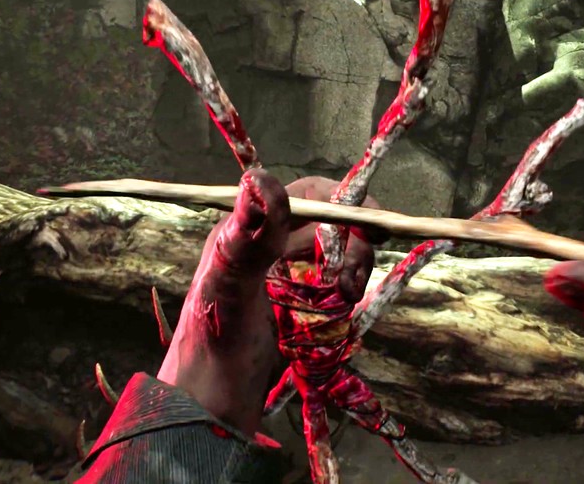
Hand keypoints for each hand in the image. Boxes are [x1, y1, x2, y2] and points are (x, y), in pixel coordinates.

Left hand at [156, 170, 383, 436]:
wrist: (212, 406)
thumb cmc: (213, 346)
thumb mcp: (230, 286)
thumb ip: (249, 235)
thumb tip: (257, 177)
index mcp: (248, 230)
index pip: (308, 194)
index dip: (343, 202)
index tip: (372, 228)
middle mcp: (269, 245)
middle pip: (331, 222)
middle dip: (354, 244)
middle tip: (354, 280)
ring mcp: (287, 275)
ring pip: (339, 253)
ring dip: (355, 269)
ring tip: (348, 297)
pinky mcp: (301, 304)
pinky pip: (338, 284)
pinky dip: (349, 291)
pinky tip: (345, 307)